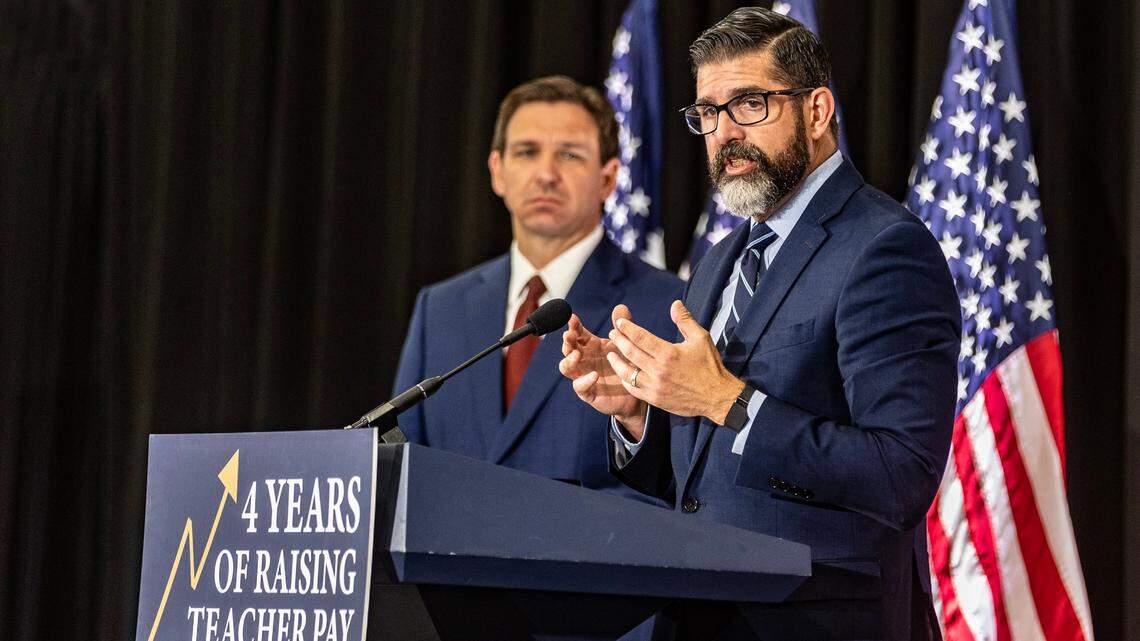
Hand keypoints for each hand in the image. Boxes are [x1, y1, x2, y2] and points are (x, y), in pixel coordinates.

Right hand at [559, 307, 648, 434]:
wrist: (637, 392)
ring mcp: (583, 376)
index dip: (574, 325)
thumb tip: (621, 307)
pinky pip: (580, 387)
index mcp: (591, 346)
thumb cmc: (628, 365)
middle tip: (570, 334)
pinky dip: (584, 381)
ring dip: (568, 360)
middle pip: (568, 348)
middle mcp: (583, 360)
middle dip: (567, 341)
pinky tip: (594, 375)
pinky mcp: (588, 393)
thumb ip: (622, 328)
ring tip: (577, 354)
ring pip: (566, 368)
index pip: (577, 333)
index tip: (573, 318)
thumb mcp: (627, 345)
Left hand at [607, 300, 743, 424]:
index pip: (640, 337)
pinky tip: (623, 372)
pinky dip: (626, 379)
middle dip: (618, 340)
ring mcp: (655, 386)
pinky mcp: (655, 399)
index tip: (620, 322)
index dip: (627, 328)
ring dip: (616, 361)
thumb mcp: (701, 338)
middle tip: (613, 333)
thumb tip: (675, 304)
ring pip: (627, 372)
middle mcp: (659, 370)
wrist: (717, 397)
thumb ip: (685, 321)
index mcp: (668, 353)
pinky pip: (634, 389)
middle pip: (630, 352)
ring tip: (611, 353)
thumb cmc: (710, 366)